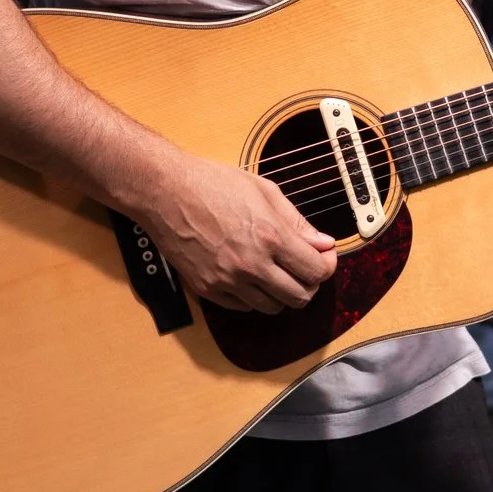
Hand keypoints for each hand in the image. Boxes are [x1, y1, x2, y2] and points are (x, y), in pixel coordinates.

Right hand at [133, 155, 336, 313]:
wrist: (166, 192)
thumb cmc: (213, 183)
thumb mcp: (264, 191)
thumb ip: (297, 222)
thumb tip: (323, 244)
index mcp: (270, 236)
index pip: (316, 271)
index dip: (327, 266)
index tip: (323, 258)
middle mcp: (251, 264)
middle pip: (299, 297)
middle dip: (308, 284)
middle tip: (302, 269)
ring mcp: (228, 281)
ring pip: (272, 307)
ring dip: (281, 293)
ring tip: (275, 272)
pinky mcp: (208, 289)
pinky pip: (243, 308)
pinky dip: (253, 297)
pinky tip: (250, 277)